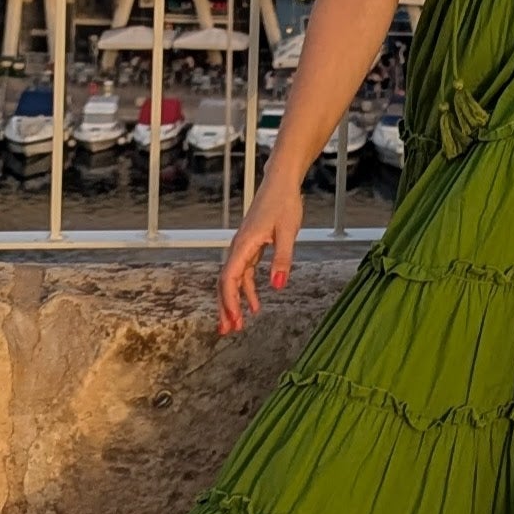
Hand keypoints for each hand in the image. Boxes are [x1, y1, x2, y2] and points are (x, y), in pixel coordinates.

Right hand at [217, 179, 302, 333]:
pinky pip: (244, 273)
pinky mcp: (251, 246)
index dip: (229, 301)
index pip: (230, 278)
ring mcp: (243, 247)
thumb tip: (277, 287)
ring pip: (233, 279)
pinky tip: (255, 304)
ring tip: (238, 324)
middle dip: (225, 307)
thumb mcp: (288, 232)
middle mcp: (238, 246)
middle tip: (227, 331)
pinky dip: (246, 290)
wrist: (281, 183)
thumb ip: (283, 260)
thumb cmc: (285, 203)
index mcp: (244, 244)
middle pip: (226, 282)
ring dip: (235, 302)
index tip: (233, 320)